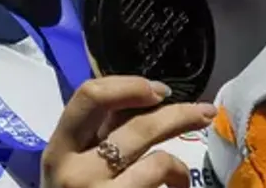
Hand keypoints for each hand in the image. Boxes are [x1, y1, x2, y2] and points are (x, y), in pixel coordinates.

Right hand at [40, 76, 216, 187]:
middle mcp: (75, 172)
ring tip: (181, 182)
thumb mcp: (73, 167)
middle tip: (206, 112)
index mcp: (59, 150)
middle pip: (138, 127)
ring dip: (181, 169)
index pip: (88, 97)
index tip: (158, 91)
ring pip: (160, 163)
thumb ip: (98, 135)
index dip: (129, 85)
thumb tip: (143, 99)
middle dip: (180, 114)